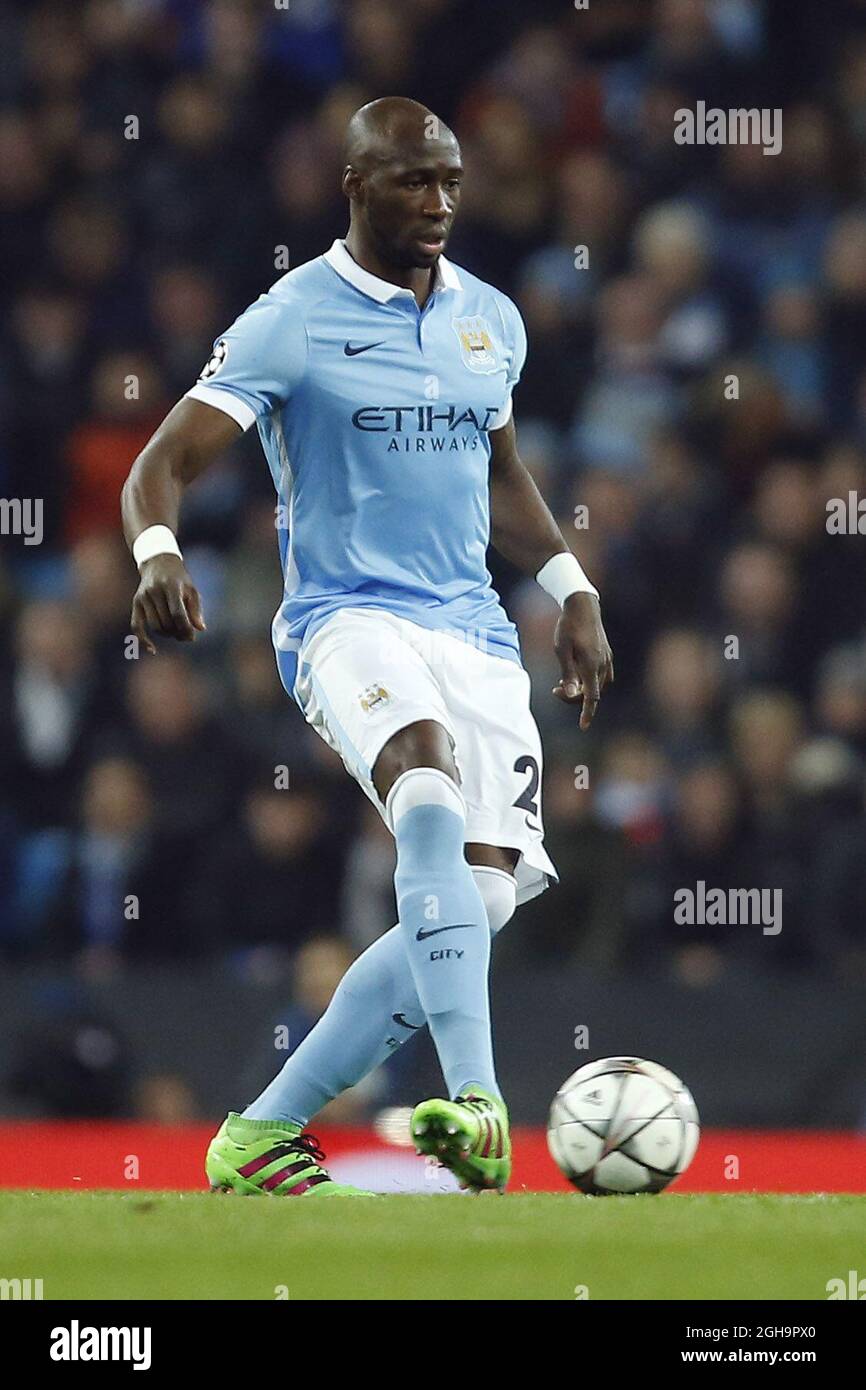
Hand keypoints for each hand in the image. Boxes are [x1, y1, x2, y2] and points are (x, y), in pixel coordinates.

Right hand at [130, 553, 205, 654]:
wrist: (158, 563)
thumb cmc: (179, 578)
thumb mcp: (192, 589)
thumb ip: (196, 609)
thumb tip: (200, 629)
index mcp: (171, 586)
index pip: (178, 614)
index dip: (186, 629)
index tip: (192, 636)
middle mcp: (154, 591)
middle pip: (166, 622)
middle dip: (178, 633)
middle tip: (186, 635)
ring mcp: (143, 597)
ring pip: (155, 626)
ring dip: (167, 634)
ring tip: (176, 633)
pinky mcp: (136, 602)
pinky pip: (136, 626)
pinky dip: (143, 640)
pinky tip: (153, 650)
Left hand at [552, 592, 613, 728]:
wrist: (582, 605)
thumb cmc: (568, 627)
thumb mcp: (561, 650)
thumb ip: (568, 674)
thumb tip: (573, 694)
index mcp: (592, 665)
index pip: (592, 697)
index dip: (587, 713)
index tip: (583, 726)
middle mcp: (603, 664)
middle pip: (593, 693)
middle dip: (575, 697)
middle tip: (556, 689)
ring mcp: (607, 659)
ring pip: (597, 685)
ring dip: (583, 689)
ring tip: (563, 681)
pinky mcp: (607, 654)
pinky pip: (601, 675)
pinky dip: (589, 680)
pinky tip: (576, 673)